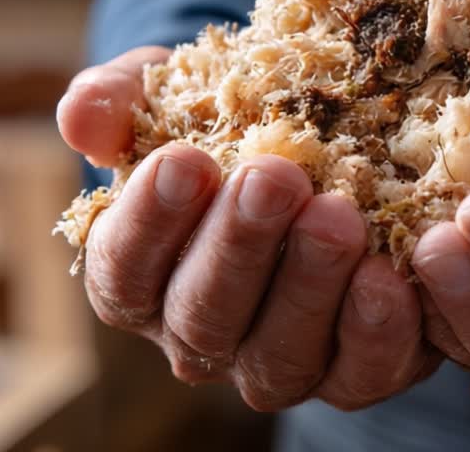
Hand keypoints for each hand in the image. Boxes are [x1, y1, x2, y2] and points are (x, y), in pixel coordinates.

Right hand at [57, 46, 440, 410]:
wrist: (328, 142)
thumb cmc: (227, 122)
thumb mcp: (173, 95)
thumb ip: (118, 102)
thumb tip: (80, 118)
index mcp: (140, 278)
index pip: (123, 268)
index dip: (148, 220)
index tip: (183, 159)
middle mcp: (199, 337)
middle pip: (203, 316)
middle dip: (238, 245)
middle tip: (274, 177)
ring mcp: (275, 362)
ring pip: (278, 355)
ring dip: (308, 285)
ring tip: (337, 214)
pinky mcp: (353, 372)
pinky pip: (360, 374)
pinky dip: (376, 332)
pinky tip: (389, 274)